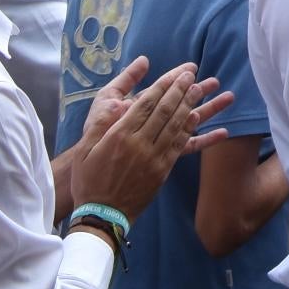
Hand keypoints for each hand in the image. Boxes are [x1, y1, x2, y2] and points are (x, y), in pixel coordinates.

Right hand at [66, 61, 229, 218]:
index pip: (146, 104)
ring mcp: (154, 159)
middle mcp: (139, 145)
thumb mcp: (85, 149)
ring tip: (202, 87)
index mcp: (119, 136)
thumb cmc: (88, 180)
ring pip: (176, 125)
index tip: (175, 73)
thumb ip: (102, 124)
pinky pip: (181, 147)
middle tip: (192, 73)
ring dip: (191, 104)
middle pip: (164, 111)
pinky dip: (191, 130)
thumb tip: (118, 102)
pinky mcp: (163, 171)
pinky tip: (198, 118)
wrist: (101, 215)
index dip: (163, 86)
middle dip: (180, 90)